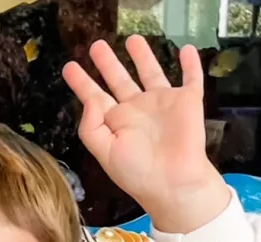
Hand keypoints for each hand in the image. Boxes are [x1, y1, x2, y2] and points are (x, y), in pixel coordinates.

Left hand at [63, 35, 229, 233]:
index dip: (81, 82)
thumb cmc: (137, 173)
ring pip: (150, 73)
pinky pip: (190, 79)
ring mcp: (161, 105)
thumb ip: (91, 125)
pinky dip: (191, 65)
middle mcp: (136, 110)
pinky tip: (187, 50)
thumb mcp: (104, 152)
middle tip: (96, 46)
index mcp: (115, 122)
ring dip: (142, 56)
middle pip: (118, 79)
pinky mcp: (187, 102)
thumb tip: (90, 99)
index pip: (94, 96)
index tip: (69, 67)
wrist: (174, 183)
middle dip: (107, 63)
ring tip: (132, 39)